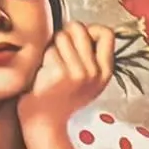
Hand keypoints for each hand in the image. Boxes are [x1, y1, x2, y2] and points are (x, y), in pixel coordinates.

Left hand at [17, 24, 115, 148]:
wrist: (44, 121)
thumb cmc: (59, 96)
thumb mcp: (86, 80)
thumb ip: (90, 57)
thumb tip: (80, 27)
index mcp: (105, 72)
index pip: (106, 32)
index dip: (89, 30)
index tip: (78, 41)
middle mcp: (95, 72)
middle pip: (80, 28)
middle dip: (65, 33)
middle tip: (58, 51)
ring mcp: (79, 73)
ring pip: (61, 36)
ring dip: (51, 46)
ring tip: (50, 64)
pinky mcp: (60, 73)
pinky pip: (48, 49)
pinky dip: (42, 57)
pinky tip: (42, 73)